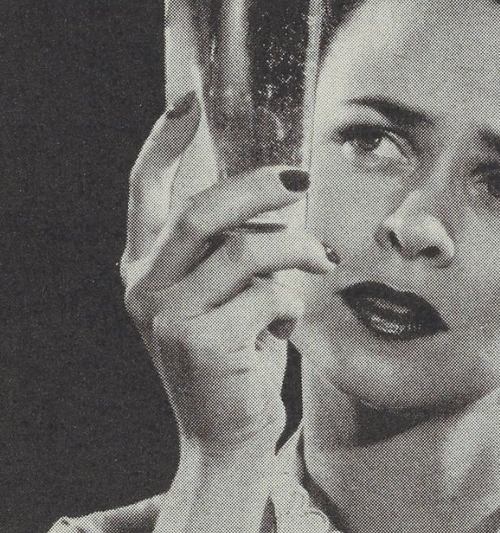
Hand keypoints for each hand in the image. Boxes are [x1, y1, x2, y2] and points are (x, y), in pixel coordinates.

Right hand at [120, 93, 333, 457]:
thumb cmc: (235, 356)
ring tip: (321, 261)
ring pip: (248, 252)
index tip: (187, 98)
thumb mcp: (221, 296)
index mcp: (144, 268)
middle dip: (259, 187)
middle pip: (203, 212)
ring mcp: (168, 316)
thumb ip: (230, 248)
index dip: (163, 142)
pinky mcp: (202, 342)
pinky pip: (269, 294)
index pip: (144, 192)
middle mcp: (144, 287)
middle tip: (301, 179)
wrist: (227, 434)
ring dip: (297, 251)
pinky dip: (292, 302)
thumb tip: (277, 190)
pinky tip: (287, 323)